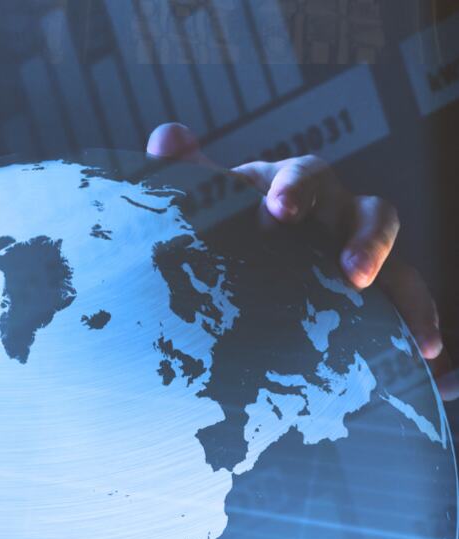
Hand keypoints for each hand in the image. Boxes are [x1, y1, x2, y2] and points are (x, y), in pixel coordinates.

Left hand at [146, 122, 452, 397]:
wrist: (232, 257)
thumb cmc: (217, 223)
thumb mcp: (199, 201)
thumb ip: (183, 172)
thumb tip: (167, 136)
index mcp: (292, 186)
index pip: (302, 177)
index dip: (295, 191)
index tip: (279, 211)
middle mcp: (335, 211)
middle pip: (369, 212)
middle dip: (367, 241)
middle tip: (354, 272)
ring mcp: (357, 247)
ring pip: (396, 262)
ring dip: (400, 281)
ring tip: (397, 316)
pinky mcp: (371, 286)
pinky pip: (404, 296)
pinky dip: (418, 317)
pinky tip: (426, 348)